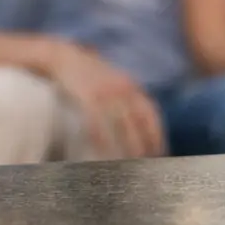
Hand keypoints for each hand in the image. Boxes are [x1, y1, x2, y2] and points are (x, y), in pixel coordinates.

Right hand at [47, 42, 164, 158]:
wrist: (64, 56)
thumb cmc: (89, 76)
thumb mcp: (113, 82)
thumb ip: (126, 100)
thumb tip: (135, 128)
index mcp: (131, 86)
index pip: (150, 114)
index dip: (156, 135)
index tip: (159, 154)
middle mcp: (122, 88)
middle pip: (138, 123)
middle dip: (142, 146)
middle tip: (143, 168)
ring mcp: (105, 91)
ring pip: (120, 125)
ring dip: (125, 148)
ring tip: (126, 168)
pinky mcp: (87, 95)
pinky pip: (97, 121)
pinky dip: (102, 140)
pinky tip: (102, 155)